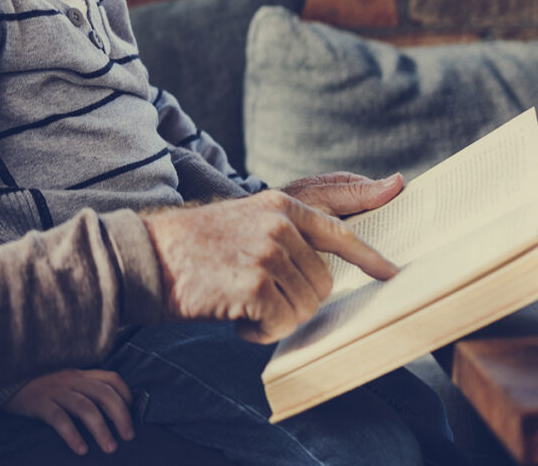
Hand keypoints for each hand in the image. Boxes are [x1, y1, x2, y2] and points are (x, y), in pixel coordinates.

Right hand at [4, 368, 134, 454]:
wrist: (1, 380)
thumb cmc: (37, 387)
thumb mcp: (62, 382)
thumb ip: (81, 390)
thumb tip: (106, 413)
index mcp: (79, 374)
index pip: (111, 378)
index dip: (126, 395)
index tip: (132, 413)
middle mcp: (70, 379)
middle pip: (103, 393)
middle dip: (120, 415)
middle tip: (128, 437)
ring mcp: (54, 390)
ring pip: (85, 407)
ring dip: (101, 428)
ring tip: (110, 448)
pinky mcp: (39, 403)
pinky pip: (59, 418)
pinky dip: (72, 434)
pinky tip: (81, 449)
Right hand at [141, 179, 401, 343]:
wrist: (146, 257)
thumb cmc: (194, 246)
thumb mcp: (244, 219)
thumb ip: (287, 229)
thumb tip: (330, 259)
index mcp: (280, 204)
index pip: (339, 231)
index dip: (369, 257)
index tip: (391, 274)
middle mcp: (279, 225)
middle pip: (322, 283)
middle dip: (295, 301)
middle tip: (256, 297)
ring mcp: (268, 254)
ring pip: (304, 308)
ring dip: (274, 318)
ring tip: (240, 304)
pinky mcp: (255, 285)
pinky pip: (280, 324)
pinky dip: (259, 333)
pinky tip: (234, 319)